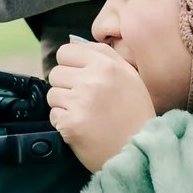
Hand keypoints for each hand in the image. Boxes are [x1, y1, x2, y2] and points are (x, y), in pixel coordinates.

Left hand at [46, 39, 156, 170]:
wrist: (139, 149)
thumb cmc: (135, 113)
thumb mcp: (129, 76)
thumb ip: (102, 55)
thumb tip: (73, 43)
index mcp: (106, 65)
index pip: (65, 52)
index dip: (69, 65)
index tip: (79, 78)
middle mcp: (92, 80)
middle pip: (56, 73)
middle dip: (66, 86)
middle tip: (84, 100)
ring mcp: (80, 102)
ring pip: (52, 94)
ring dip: (63, 104)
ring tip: (85, 114)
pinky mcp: (70, 123)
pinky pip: (54, 115)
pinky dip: (64, 122)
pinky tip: (82, 126)